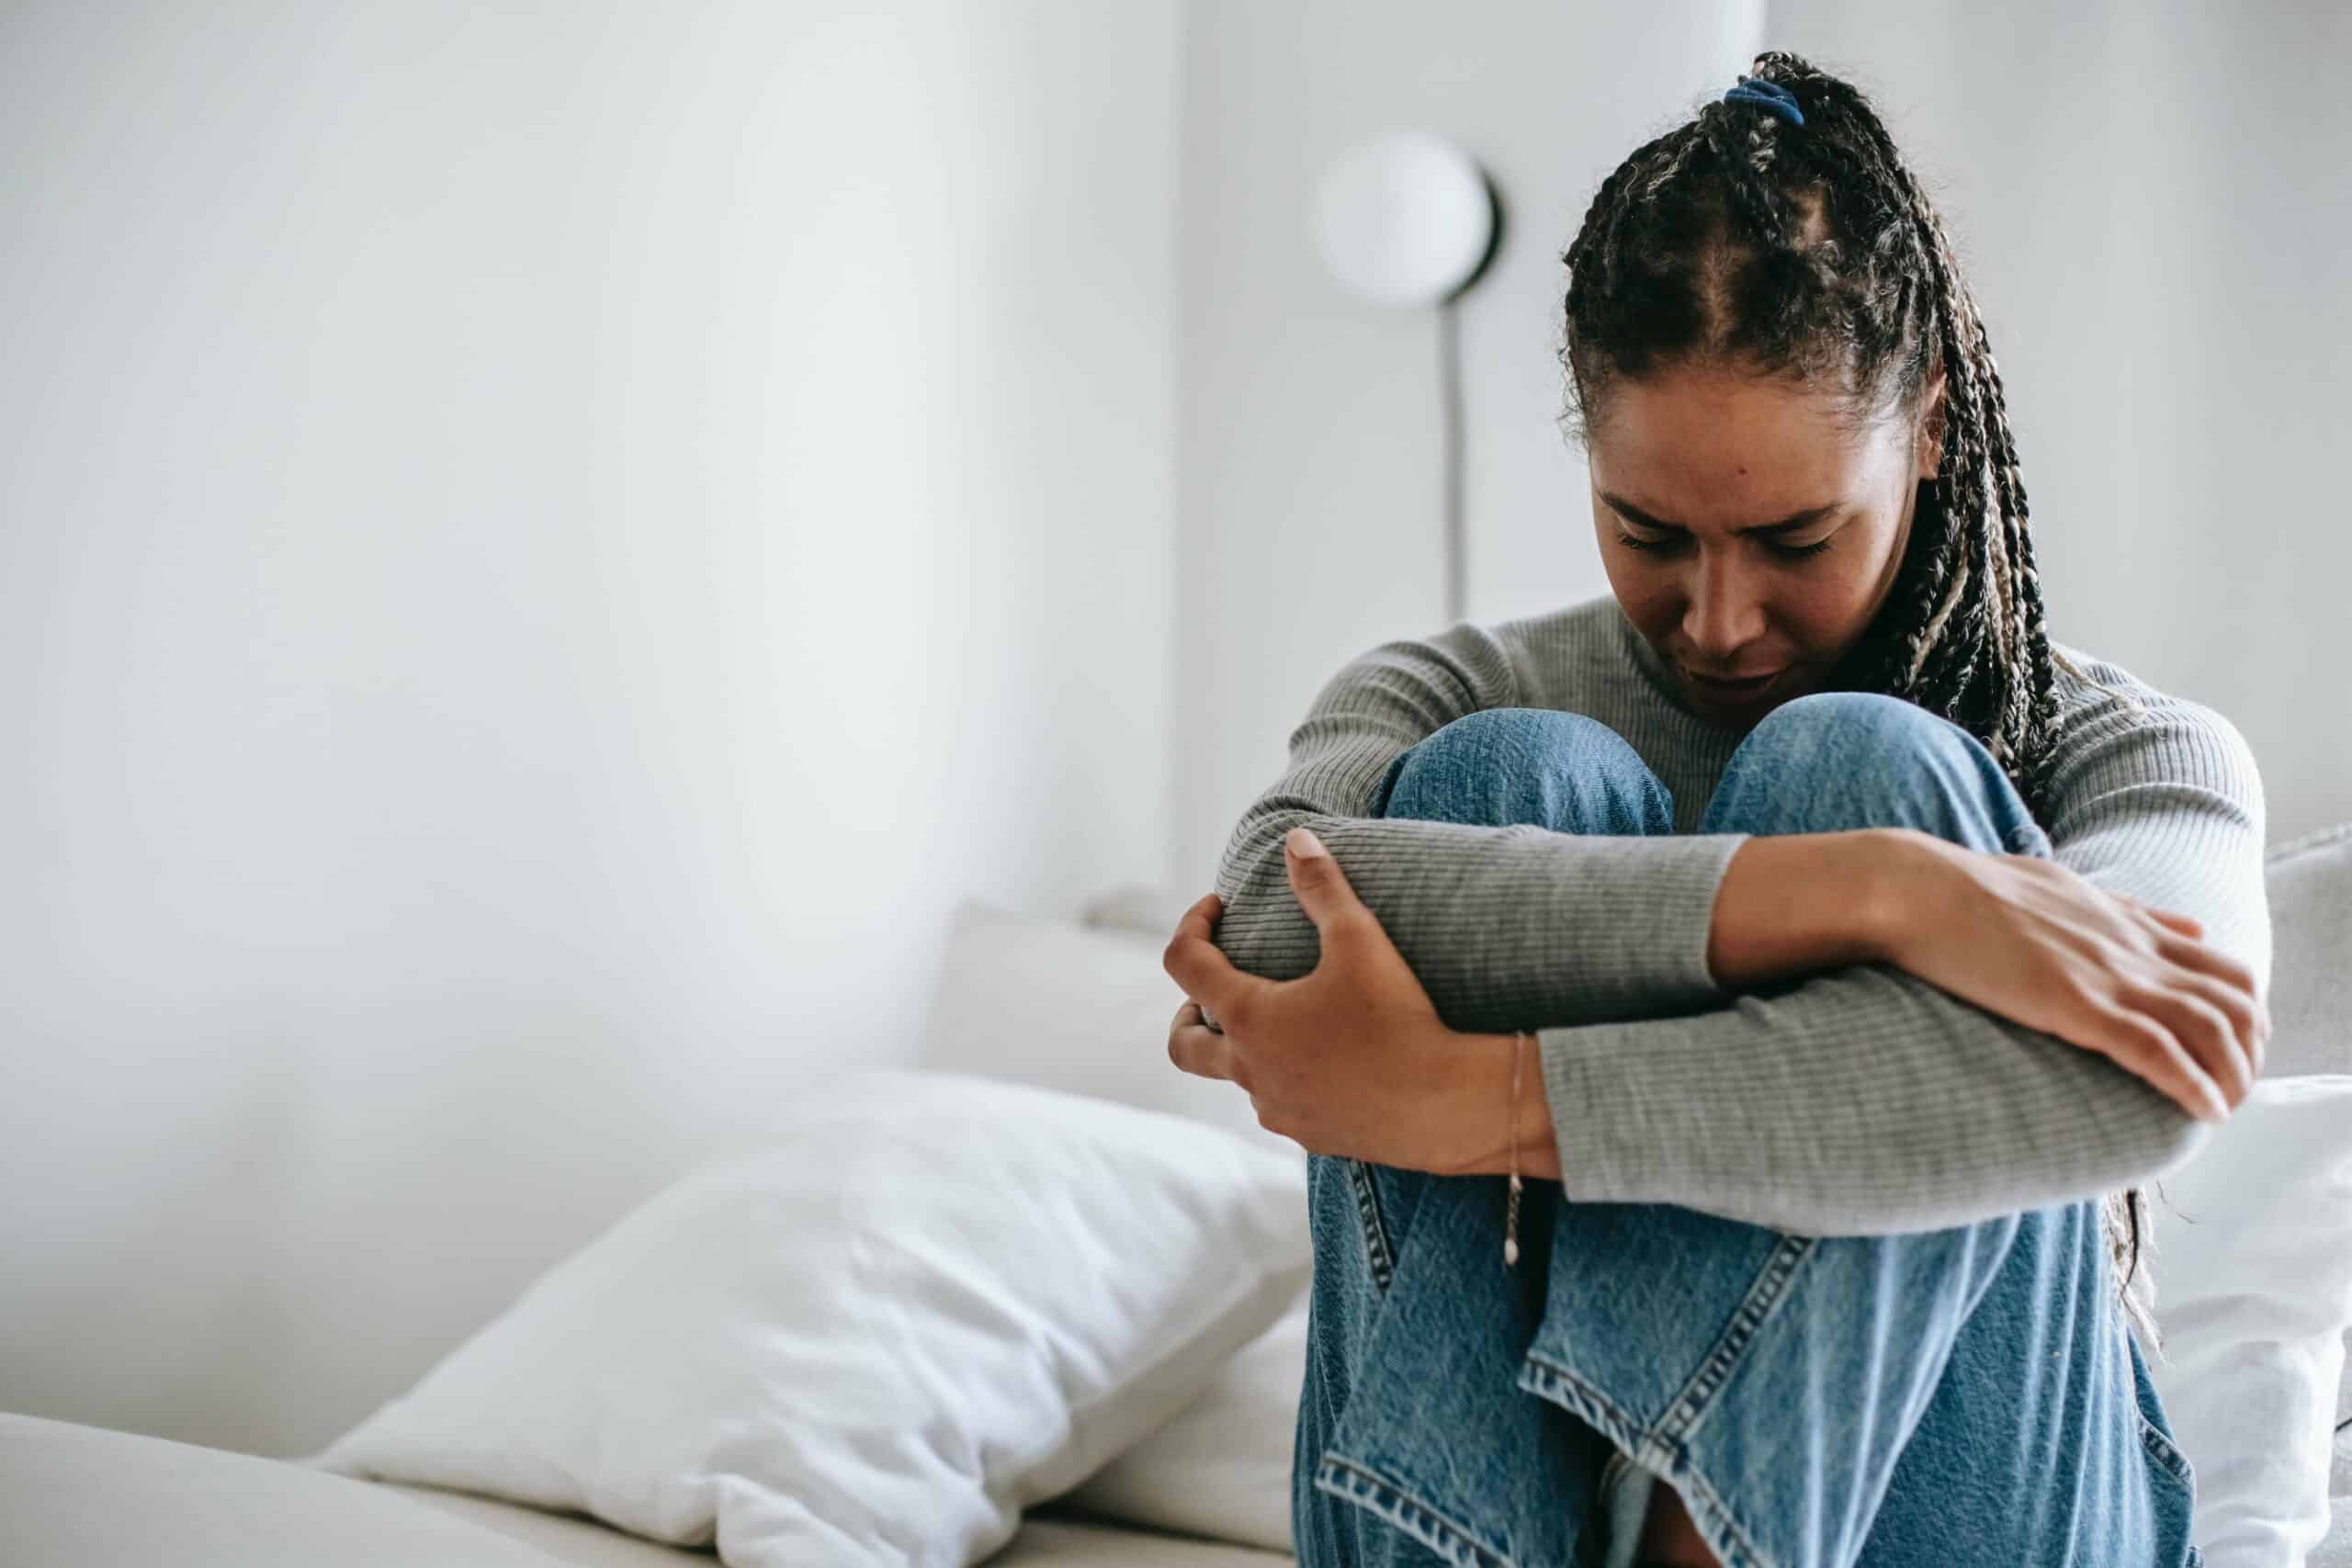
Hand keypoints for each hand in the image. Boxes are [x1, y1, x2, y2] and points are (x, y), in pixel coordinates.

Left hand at [1161, 826, 1480, 1172]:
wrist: (1446, 1104)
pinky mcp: (1311, 1135)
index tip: (1218, 907)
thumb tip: (1295, 838)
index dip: (1192, 925)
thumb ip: (1322, 885)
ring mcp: (1277, 1108)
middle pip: (1183, 1045)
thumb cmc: (1398, 1018)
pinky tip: (1327, 1061)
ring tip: (1285, 1021)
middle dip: (1188, 1012)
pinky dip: (1285, 1077)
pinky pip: (1280, 1103)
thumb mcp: (1360, 938)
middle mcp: (1249, 1070)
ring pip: (1237, 1077)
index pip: (1184, 963)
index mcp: (1248, 1017)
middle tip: (1213, 991)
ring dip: (1245, 1047)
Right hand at [1872, 830, 2267, 1120]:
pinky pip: (2158, 1050)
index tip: (2235, 1050)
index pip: (2227, 967)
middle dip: (2251, 1051)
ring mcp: (2109, 975)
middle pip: (2237, 1001)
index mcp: (2129, 924)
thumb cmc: (1971, 888)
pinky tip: (2204, 1111)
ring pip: (2212, 1028)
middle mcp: (2133, 948)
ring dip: (2232, 1076)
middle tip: (2235, 1087)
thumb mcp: (2066, 887)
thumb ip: (2130, 910)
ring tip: (2224, 1108)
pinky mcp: (2077, 1004)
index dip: (2247, 1015)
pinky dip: (2193, 1085)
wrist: (1917, 888)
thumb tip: (2190, 924)